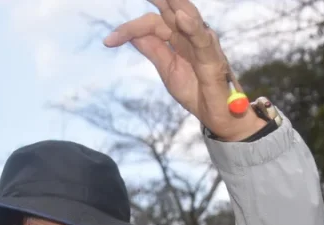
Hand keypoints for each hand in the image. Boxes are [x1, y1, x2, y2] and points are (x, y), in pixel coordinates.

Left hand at [103, 0, 265, 140]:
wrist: (215, 115)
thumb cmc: (196, 90)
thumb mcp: (167, 69)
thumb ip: (153, 49)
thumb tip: (132, 34)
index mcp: (178, 36)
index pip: (151, 22)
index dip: (129, 28)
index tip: (108, 41)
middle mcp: (191, 34)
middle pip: (172, 7)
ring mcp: (203, 43)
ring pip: (188, 15)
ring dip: (174, 2)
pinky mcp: (213, 58)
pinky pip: (202, 39)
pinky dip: (192, 27)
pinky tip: (180, 18)